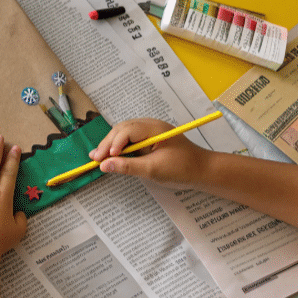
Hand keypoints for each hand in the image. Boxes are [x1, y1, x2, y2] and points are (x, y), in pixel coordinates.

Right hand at [88, 118, 212, 188]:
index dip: (114, 143)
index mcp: (154, 129)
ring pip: (123, 133)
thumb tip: (104, 165)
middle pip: (121, 129)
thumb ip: (128, 167)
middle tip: (94, 158)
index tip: (104, 158)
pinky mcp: (149, 139)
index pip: (127, 130)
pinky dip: (118, 147)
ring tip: (97, 157)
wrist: (203, 171)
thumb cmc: (182, 169)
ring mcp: (149, 131)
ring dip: (110, 144)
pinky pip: (129, 139)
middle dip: (107, 143)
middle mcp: (150, 125)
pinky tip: (110, 156)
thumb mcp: (154, 170)